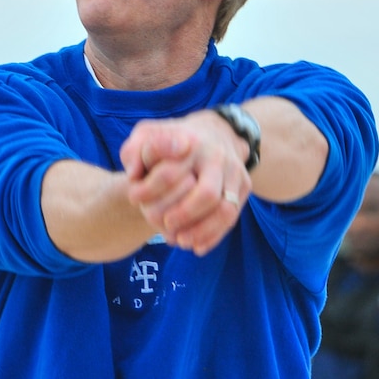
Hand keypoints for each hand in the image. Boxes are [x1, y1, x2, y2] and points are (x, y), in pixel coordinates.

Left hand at [120, 111, 250, 255]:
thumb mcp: (148, 134)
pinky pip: (232, 216)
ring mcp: (233, 171)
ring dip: (202, 231)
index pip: (170, 174)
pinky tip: (197, 246)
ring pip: (225, 209)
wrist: (214, 132)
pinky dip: (215, 235)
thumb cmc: (172, 140)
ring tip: (181, 242)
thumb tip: (133, 175)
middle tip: (164, 224)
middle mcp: (214, 156)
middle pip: (207, 195)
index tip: (134, 198)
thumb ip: (133, 151)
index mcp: (187, 142)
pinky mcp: (244, 185)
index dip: (150, 191)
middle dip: (184, 216)